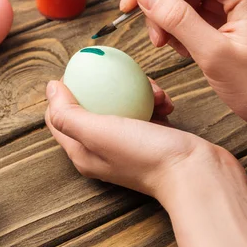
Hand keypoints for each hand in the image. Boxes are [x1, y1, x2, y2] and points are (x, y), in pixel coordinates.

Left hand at [44, 78, 244, 203]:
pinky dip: (155, 100)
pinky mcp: (153, 137)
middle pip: (92, 106)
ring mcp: (129, 143)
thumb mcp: (98, 132)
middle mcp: (102, 149)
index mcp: (82, 151)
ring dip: (136, 90)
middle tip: (116, 73)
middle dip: (104, 86)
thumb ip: (68, 112)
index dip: (64, 91)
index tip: (82, 71)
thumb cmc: (146, 155)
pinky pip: (147, 109)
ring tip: (152, 90)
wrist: (196, 174)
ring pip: (122, 103)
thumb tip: (50, 88)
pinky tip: (165, 100)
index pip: (59, 117)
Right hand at [120, 0, 246, 135]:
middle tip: (156, 40)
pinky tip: (186, 49)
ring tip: (174, 49)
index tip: (127, 6)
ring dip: (170, 19)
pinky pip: (195, 8)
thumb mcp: (213, 55)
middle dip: (162, 5)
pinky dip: (183, 27)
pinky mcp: (234, 10)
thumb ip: (177, 19)